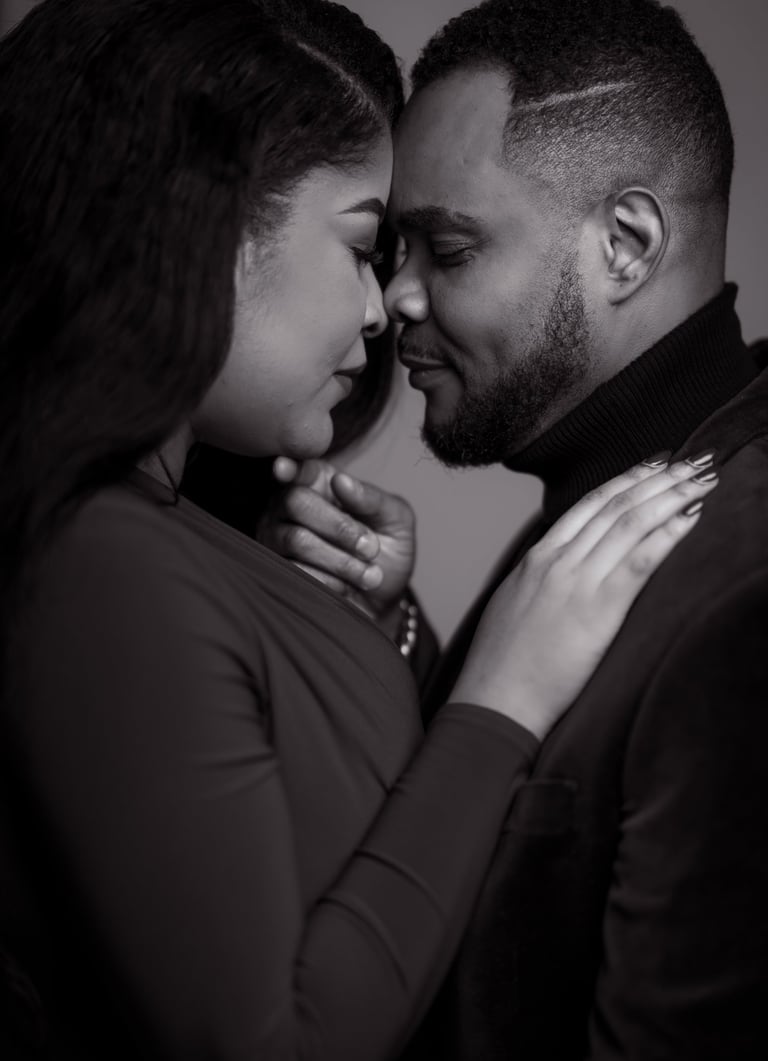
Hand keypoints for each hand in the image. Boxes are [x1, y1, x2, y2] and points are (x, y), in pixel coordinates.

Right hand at [257, 457, 415, 618]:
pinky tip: (348, 587)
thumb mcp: (395, 519)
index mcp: (319, 482)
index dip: (289, 466)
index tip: (284, 469)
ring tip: (370, 574)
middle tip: (371, 548)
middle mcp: (290, 506)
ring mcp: (278, 539)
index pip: (299, 468)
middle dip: (340, 528)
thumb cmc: (388, 552)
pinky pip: (296, 571)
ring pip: (297, 540)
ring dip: (342, 561)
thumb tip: (341, 480)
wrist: (384, 600)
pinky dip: (331, 581)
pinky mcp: (278, 571)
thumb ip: (371, 498)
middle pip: (296, 502)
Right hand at [450, 456, 718, 739]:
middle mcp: (557, 561)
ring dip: (672, 495)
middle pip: (615, 505)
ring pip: (631, 522)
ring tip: (702, 479)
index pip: (589, 504)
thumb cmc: (502, 666)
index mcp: (536, 558)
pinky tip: (692, 517)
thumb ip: (539, 579)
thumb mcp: (514, 606)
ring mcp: (576, 582)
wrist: (494, 701)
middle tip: (692, 460)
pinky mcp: (597, 610)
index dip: (627, 479)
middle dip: (659, 478)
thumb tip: (563, 567)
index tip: (655, 464)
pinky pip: (639, 561)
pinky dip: (669, 534)